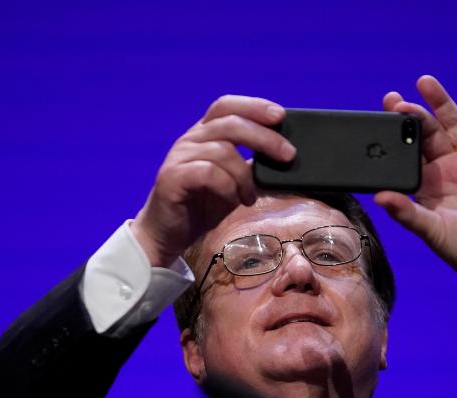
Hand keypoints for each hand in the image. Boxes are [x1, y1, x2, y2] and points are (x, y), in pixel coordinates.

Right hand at [131, 96, 296, 266]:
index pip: (227, 105)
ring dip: (245, 175)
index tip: (280, 116)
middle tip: (288, 155)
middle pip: (231, 123)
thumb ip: (252, 167)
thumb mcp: (235, 182)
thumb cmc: (203, 206)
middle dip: (265, 138)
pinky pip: (208, 173)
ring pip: (222, 151)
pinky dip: (228, 187)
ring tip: (249, 197)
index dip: (254, 106)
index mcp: (204, 134)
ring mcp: (179, 157)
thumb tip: (285, 158)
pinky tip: (233, 200)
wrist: (169, 233)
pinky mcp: (172, 178)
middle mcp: (190, 139)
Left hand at [374, 76, 456, 297]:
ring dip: (442, 104)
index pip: (406, 152)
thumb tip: (380, 197)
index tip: (383, 115)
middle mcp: (447, 169)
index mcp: (426, 184)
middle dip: (413, 115)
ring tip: (425, 82)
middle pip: (427, 133)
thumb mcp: (431, 231)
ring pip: (455, 126)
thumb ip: (407, 213)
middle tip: (396, 99)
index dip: (395, 133)